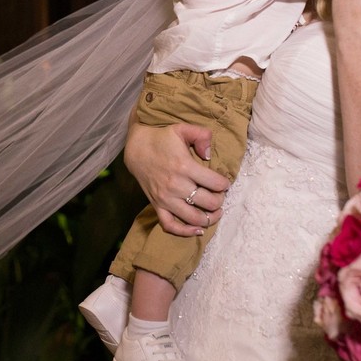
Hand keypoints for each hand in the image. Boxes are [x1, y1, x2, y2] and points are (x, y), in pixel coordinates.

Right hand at [123, 121, 230, 236]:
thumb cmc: (162, 139)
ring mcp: (166, 198)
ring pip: (194, 218)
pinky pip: (171, 226)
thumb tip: (210, 154)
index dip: (225, 184)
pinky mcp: (157, 205)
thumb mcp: (182, 129)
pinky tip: (198, 230)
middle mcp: (176, 185)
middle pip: (209, 203)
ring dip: (210, 218)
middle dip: (220, 200)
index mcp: (185, 166)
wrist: (136, 149)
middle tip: (219, 195)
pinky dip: (185, 232)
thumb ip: (201, 135)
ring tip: (215, 212)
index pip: (215, 183)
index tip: (224, 183)